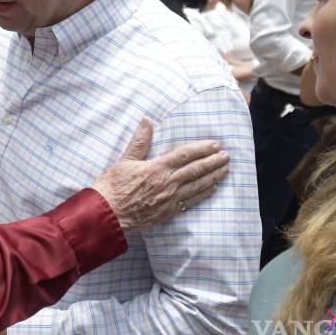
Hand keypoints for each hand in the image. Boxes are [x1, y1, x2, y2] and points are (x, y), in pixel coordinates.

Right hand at [92, 118, 228, 229]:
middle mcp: (167, 183)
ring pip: (197, 186)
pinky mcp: (168, 211)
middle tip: (227, 156)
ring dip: (213, 177)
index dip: (202, 148)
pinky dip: (204, 194)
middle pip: (196, 170)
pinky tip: (213, 189)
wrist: (108, 214)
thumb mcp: (124, 159)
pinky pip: (191, 201)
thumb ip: (140, 140)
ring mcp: (170, 198)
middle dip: (213, 162)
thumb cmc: (113, 186)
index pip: (185, 155)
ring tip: (225, 170)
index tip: (215, 144)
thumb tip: (147, 120)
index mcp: (157, 168)